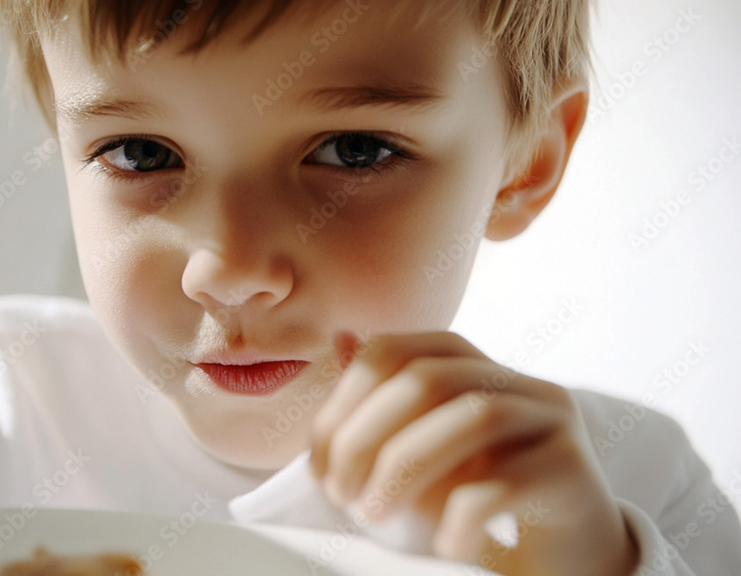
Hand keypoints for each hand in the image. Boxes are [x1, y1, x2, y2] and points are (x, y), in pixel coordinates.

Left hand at [310, 331, 637, 575]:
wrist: (567, 552)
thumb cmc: (483, 492)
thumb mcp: (425, 443)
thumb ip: (384, 396)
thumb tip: (340, 339)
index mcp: (469, 361)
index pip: (391, 352)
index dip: (342, 403)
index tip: (319, 465)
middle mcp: (515, 378)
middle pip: (427, 379)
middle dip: (365, 438)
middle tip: (339, 494)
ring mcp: (551, 419)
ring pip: (474, 417)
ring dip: (405, 468)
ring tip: (372, 513)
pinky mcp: (573, 471)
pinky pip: (507, 481)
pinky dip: (461, 514)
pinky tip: (444, 543)